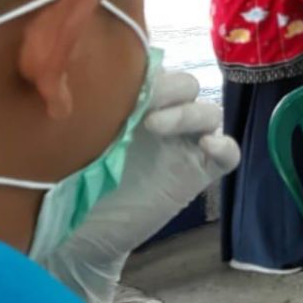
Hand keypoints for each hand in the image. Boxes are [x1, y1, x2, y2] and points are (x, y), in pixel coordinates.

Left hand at [43, 69, 239, 302]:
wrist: (83, 232)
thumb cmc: (74, 180)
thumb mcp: (78, 138)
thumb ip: (92, 111)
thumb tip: (81, 83)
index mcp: (139, 102)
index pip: (159, 71)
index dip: (148, 71)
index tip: (124, 83)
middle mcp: (167, 117)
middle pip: (187, 86)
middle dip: (169, 88)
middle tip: (141, 104)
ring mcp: (187, 144)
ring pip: (209, 113)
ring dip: (188, 113)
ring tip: (156, 126)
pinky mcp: (200, 172)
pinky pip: (229, 154)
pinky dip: (225, 146)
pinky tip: (208, 146)